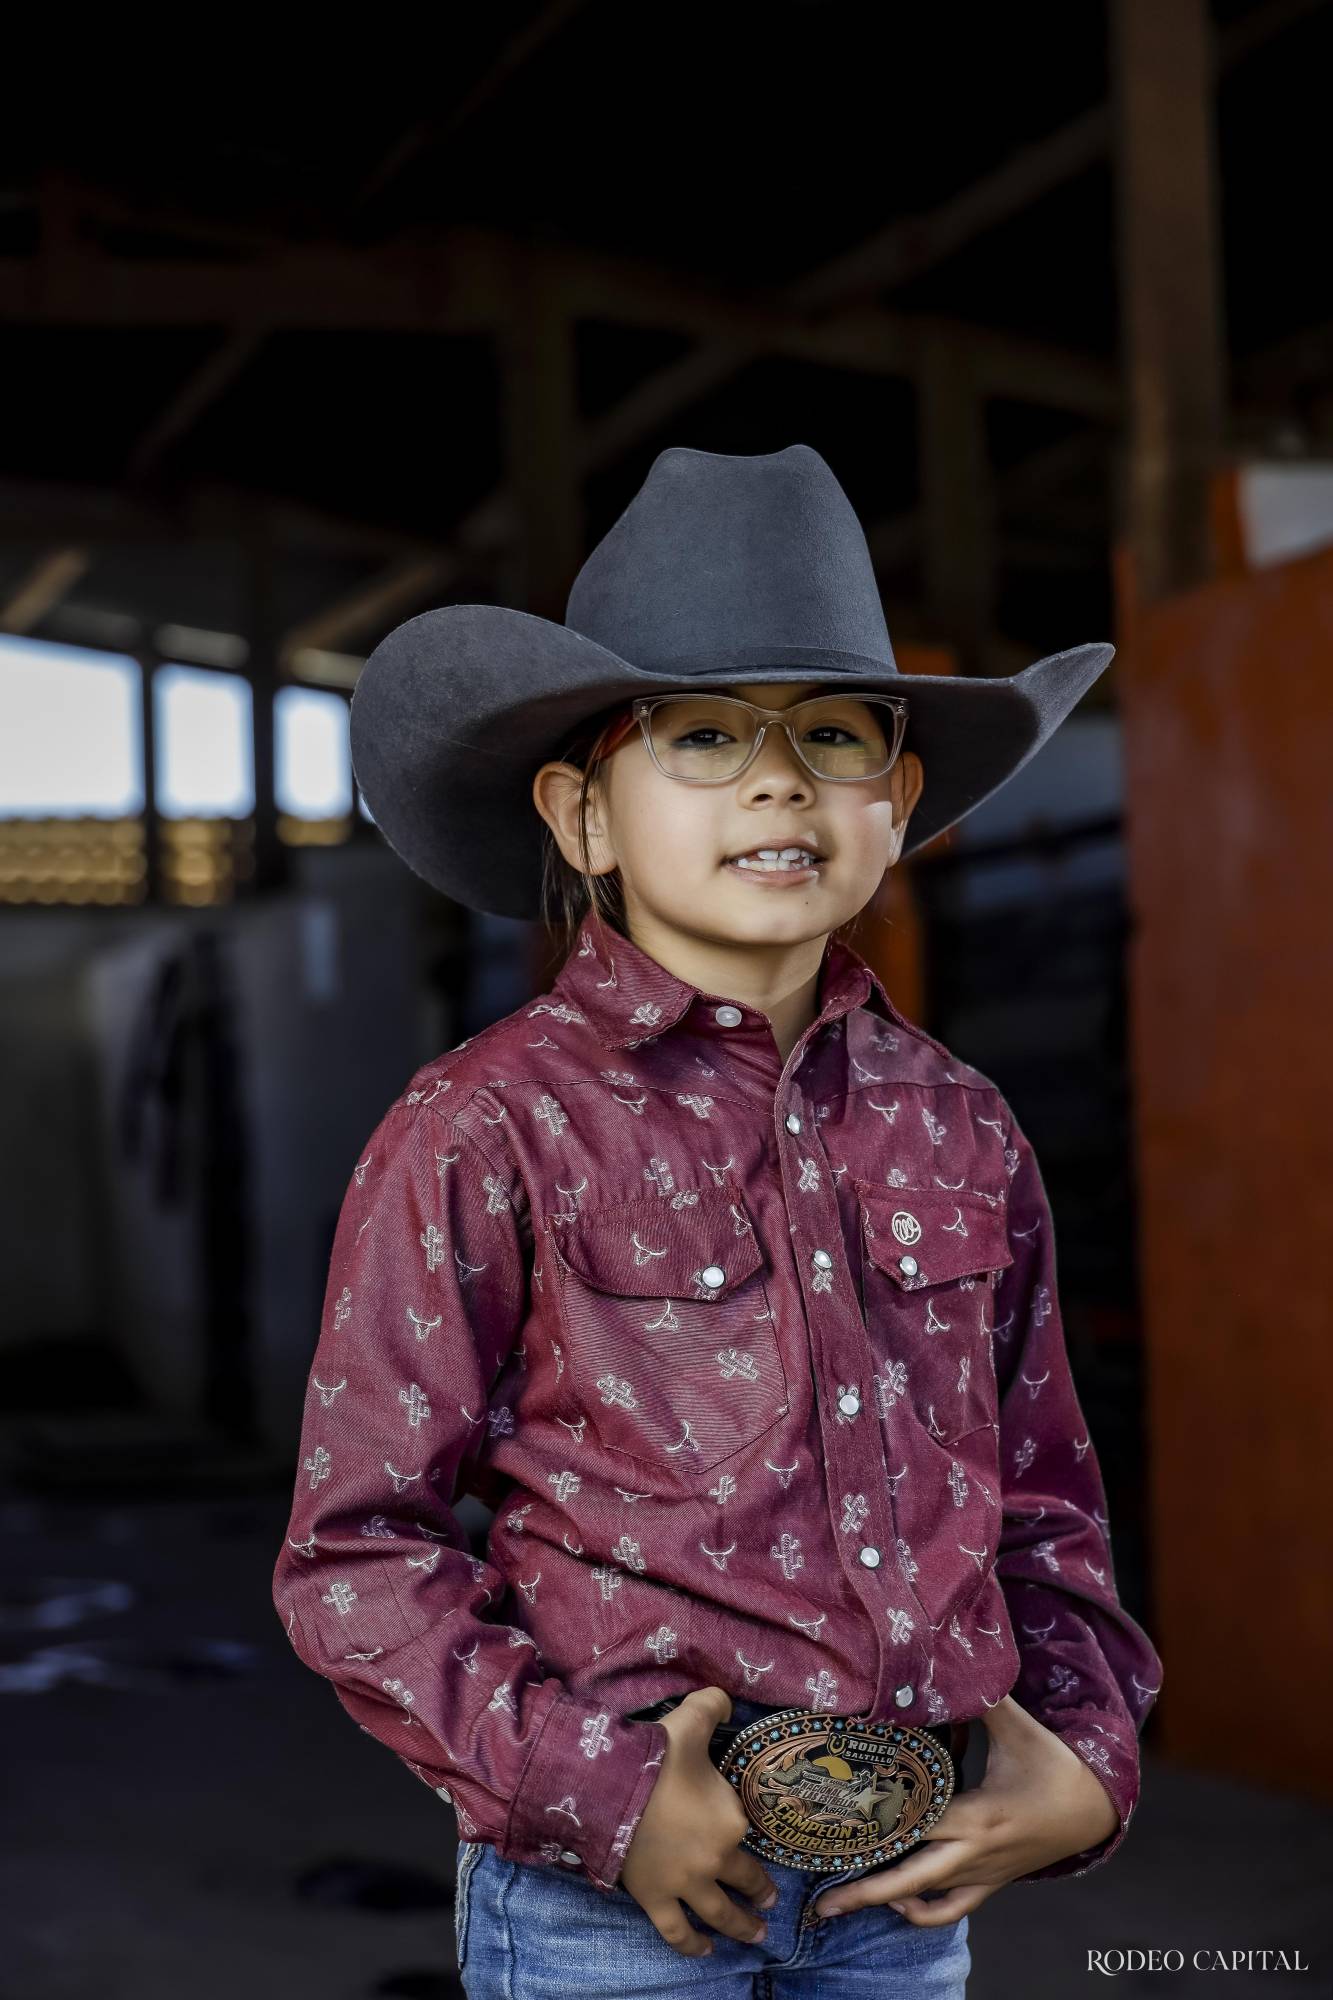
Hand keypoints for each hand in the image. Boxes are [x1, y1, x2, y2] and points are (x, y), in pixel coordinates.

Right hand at [618, 1686, 780, 1957]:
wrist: (611, 1786)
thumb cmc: (657, 1754)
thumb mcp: (692, 1719)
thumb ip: (715, 1706)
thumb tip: (726, 1702)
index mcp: (732, 1820)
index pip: (748, 1832)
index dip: (750, 1834)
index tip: (755, 1841)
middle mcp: (715, 1859)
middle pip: (744, 1880)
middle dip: (760, 1893)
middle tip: (769, 1902)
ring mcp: (686, 1884)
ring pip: (720, 1915)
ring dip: (741, 1927)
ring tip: (756, 1934)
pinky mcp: (655, 1898)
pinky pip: (677, 1932)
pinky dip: (692, 1946)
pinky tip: (705, 1951)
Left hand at [811, 1696, 1119, 1927]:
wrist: (1095, 1809)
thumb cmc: (1054, 1765)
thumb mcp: (1018, 1726)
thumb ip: (980, 1698)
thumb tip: (945, 1664)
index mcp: (977, 1815)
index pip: (916, 1825)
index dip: (876, 1826)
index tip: (835, 1828)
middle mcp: (974, 1852)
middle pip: (911, 1879)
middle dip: (865, 1892)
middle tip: (820, 1904)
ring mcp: (982, 1873)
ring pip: (928, 1901)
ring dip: (888, 1904)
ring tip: (845, 1901)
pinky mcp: (991, 1882)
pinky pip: (953, 1909)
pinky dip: (924, 1913)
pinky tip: (900, 1902)